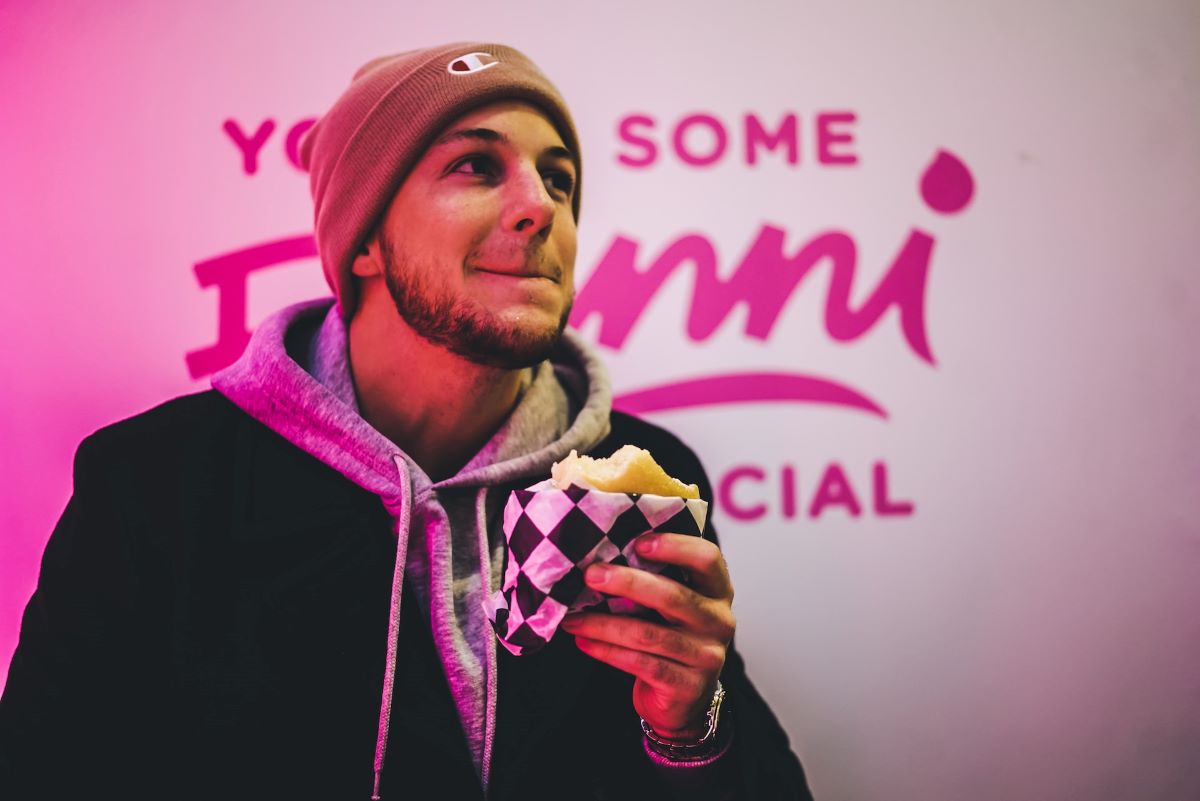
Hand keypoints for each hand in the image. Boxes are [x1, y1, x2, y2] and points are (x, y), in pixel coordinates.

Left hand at [560, 533, 734, 738]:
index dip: (676, 547)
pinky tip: (584, 641)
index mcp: (717, 591)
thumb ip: (655, 580)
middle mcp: (719, 621)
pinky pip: (640, 663)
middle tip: (591, 575)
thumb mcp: (673, 606)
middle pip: (673, 596)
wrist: (684, 697)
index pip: (708, 558)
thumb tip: (603, 556)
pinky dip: (607, 651)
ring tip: (573, 618)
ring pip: (648, 634)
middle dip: (628, 583)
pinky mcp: (688, 686)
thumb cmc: (672, 636)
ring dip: (604, 624)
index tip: (639, 543)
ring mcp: (706, 656)